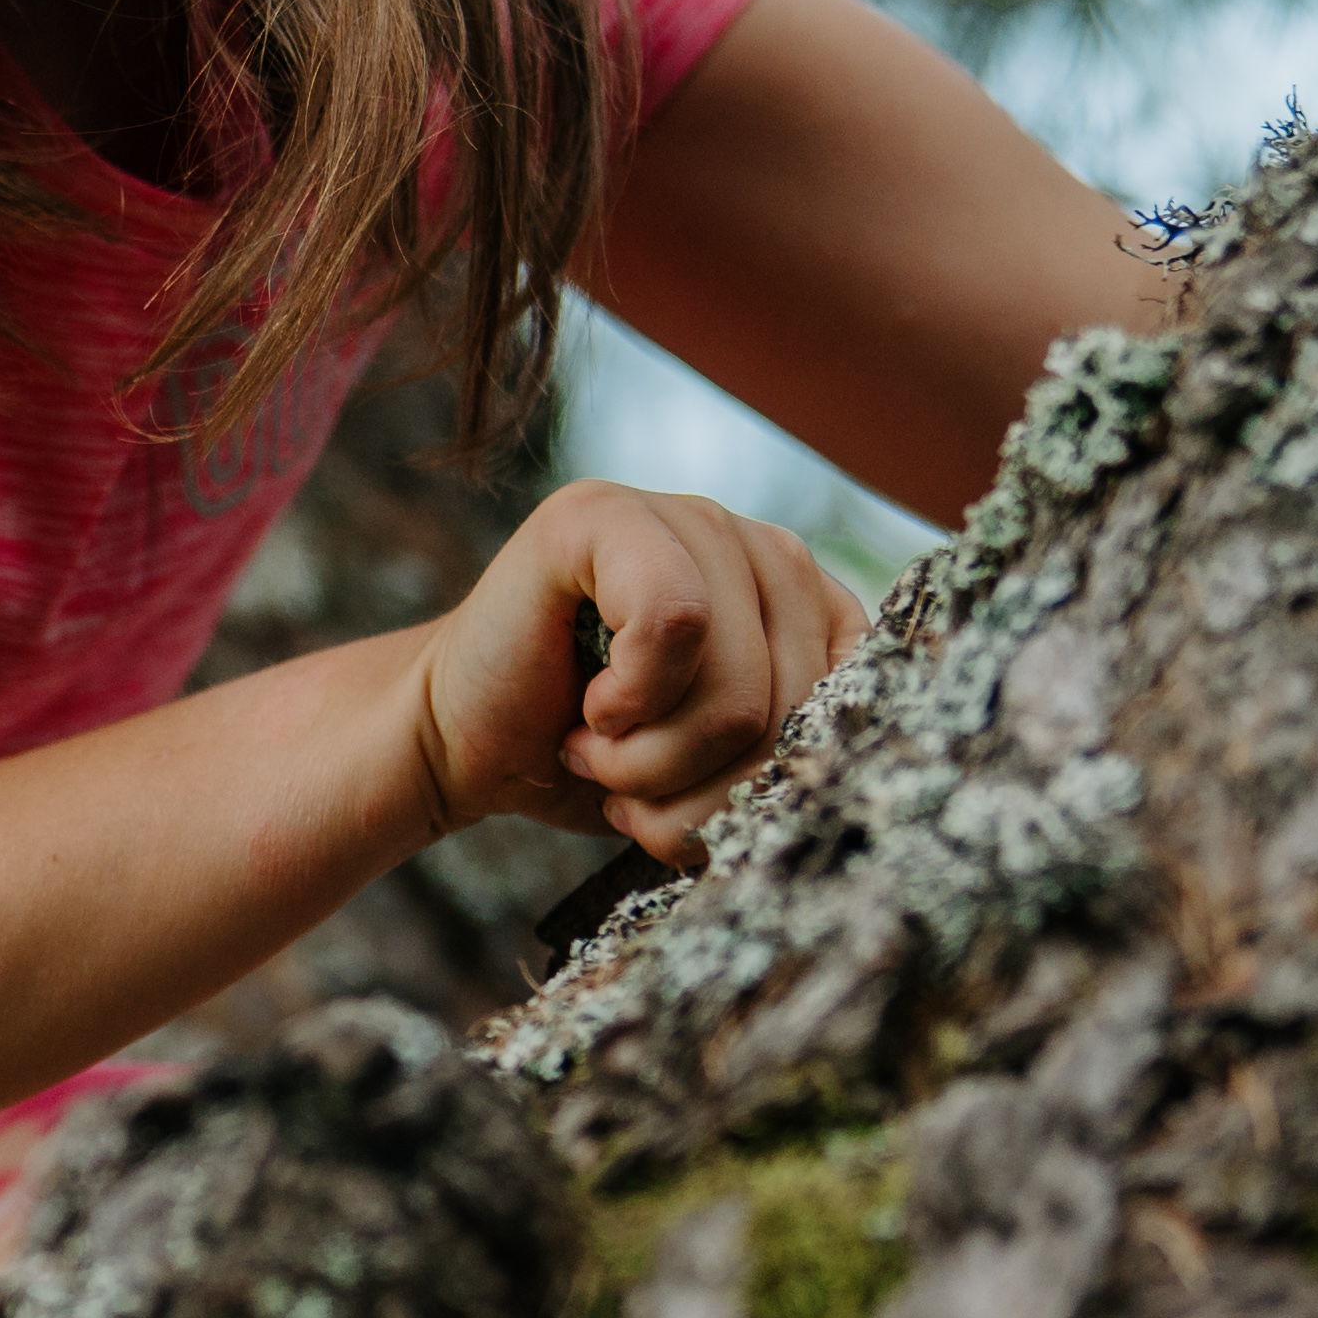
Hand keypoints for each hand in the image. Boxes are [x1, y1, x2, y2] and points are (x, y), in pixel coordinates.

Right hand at [407, 482, 869, 859]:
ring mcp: (682, 516)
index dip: (783, 777)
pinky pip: (675, 621)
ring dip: (659, 760)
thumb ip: (790, 747)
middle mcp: (753, 543)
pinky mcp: (606, 514)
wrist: (455, 745)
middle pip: (802, 699)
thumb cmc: (586, 757)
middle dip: (712, 787)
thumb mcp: (714, 767)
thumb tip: (842, 773)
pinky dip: (629, 701)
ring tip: (602, 754)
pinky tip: (587, 710)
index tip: (701, 803)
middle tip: (634, 790)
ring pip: (741, 679)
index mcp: (797, 599)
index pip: (862, 692)